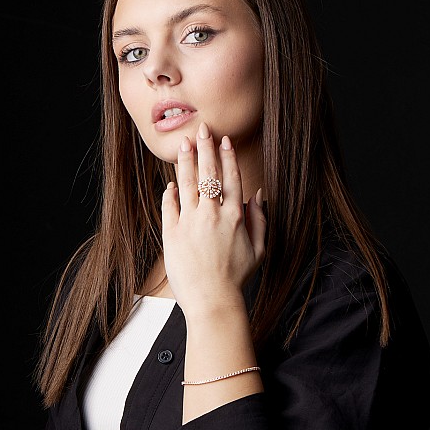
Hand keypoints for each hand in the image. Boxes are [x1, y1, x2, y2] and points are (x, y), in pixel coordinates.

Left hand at [161, 122, 266, 317]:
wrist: (212, 300)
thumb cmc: (237, 277)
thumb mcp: (258, 249)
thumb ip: (260, 220)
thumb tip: (259, 196)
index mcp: (235, 217)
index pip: (231, 178)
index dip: (227, 157)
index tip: (223, 140)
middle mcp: (212, 214)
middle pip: (208, 173)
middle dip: (205, 148)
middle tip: (201, 129)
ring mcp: (190, 222)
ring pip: (187, 183)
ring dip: (186, 161)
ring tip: (183, 144)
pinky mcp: (172, 233)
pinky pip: (170, 205)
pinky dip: (170, 192)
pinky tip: (171, 183)